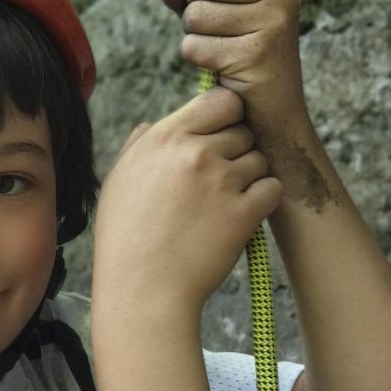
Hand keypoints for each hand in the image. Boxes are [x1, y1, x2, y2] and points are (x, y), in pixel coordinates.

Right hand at [92, 87, 283, 321]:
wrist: (143, 290)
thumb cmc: (125, 238)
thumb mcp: (118, 180)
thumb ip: (140, 144)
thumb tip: (153, 125)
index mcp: (164, 138)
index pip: (220, 100)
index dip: (225, 116)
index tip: (218, 137)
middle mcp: (196, 153)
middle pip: (243, 131)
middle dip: (235, 151)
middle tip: (217, 180)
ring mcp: (222, 182)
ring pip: (259, 159)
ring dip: (249, 177)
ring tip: (224, 203)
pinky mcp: (244, 212)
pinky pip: (272, 188)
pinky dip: (263, 200)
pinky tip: (241, 215)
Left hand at [158, 0, 306, 139]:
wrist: (269, 117)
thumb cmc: (236, 58)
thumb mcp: (212, 15)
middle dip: (195, 3)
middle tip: (216, 26)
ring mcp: (274, 23)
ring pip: (196, 13)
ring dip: (195, 35)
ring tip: (221, 49)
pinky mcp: (257, 53)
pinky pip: (196, 45)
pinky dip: (198, 59)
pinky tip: (221, 69)